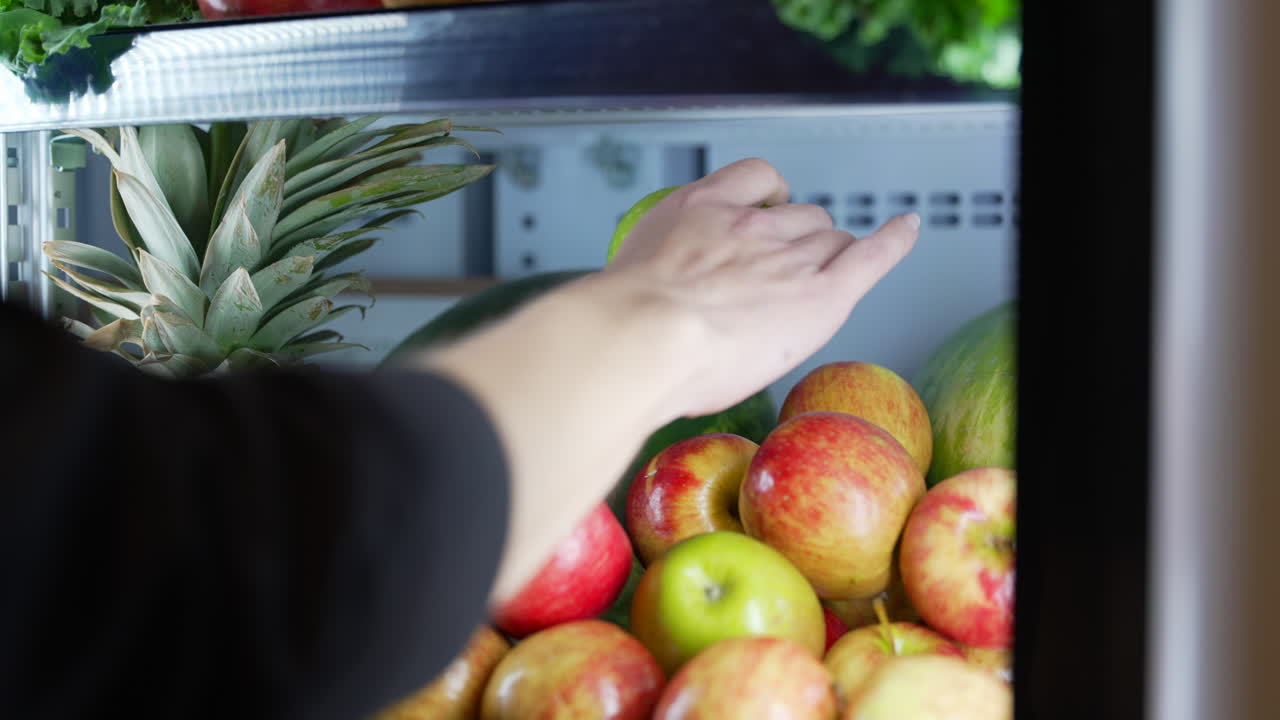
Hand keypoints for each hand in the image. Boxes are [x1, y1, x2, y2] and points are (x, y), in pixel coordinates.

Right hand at [602, 157, 920, 416]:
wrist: (643, 338)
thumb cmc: (624, 327)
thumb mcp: (622, 284)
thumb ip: (649, 284)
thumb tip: (645, 311)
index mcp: (701, 210)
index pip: (755, 180)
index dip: (769, 197)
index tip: (769, 209)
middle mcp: (752, 224)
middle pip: (802, 218)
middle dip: (799, 242)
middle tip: (782, 280)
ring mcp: (789, 257)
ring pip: (830, 241)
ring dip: (827, 260)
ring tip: (811, 293)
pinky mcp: (821, 295)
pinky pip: (871, 255)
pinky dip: (894, 239)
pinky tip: (907, 228)